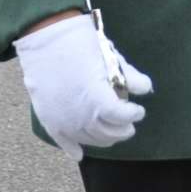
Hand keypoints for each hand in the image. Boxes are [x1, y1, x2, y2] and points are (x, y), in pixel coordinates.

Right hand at [13, 13, 153, 156]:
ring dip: (103, 138)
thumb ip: (130, 77)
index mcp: (97, 99)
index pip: (121, 117)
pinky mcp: (48, 118)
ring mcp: (62, 120)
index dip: (132, 115)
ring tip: (112, 132)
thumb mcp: (111, 57)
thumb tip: (146, 90)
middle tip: (128, 126)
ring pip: (88, 139)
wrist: (44, 36)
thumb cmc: (80, 43)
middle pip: (107, 133)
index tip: (138, 111)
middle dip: (121, 130)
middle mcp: (80, 116)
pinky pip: (62, 141)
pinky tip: (79, 155)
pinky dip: (72, 148)